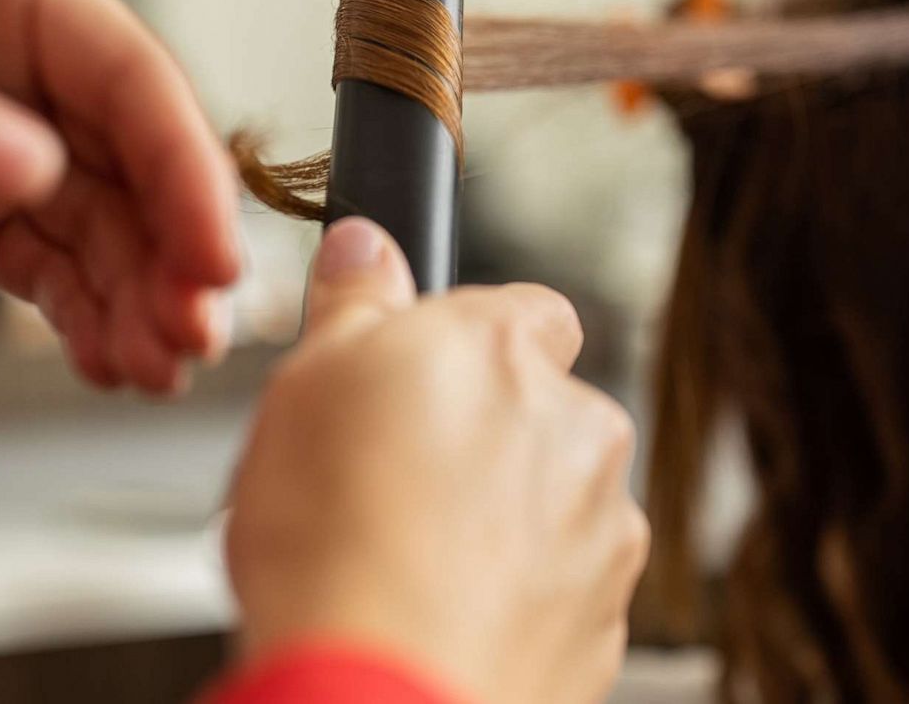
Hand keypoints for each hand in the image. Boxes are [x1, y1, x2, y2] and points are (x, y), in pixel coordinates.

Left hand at [0, 0, 239, 393]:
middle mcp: (26, 69)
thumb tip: (29, 171)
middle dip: (172, 256)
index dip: (185, 170)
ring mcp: (3, 150)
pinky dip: (87, 322)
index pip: (130, 79)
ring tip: (150, 369)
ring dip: (140, 304)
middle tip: (191, 337)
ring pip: (108, 235)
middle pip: (138, 169)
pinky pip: (53, 274)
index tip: (213, 258)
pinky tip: (106, 363)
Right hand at [225, 218, 649, 703]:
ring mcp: (603, 530)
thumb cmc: (332, 545)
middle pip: (541, 411)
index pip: (527, 309)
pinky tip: (441, 612)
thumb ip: (356, 303)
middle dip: (484, 436)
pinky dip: (515, 594)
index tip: (420, 377)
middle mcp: (577, 431)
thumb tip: (369, 248)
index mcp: (507, 354)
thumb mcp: (305, 385)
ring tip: (409, 559)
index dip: (471, 343)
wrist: (378, 695)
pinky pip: (560, 585)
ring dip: (503, 517)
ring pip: (555, 501)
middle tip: (393, 481)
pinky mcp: (603, 620)